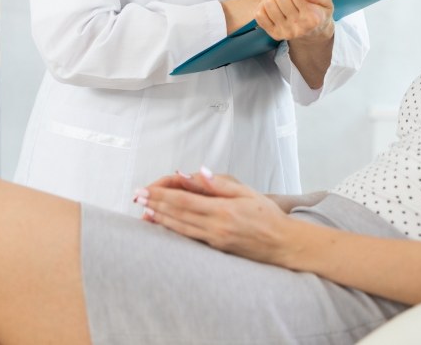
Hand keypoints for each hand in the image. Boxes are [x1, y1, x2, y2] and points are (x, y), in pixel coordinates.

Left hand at [136, 169, 295, 265]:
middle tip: (137, 197)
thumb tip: (197, 172)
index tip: (146, 190)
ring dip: (160, 218)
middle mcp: (216, 226)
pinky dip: (173, 230)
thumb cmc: (268, 216)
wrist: (283, 244)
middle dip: (155, 205)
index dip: (162, 195)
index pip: (185, 201)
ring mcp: (214, 240)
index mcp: (223, 210)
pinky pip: (189, 237)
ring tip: (144, 210)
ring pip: (180, 228)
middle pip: (178, 214)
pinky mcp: (216, 248)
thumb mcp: (248, 193)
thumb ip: (220, 184)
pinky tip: (163, 225)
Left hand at [256, 0, 334, 42]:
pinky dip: (264, 8)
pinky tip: (274, 9)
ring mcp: (285, 32)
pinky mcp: (274, 34)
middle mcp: (299, 27)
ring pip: (268, 4)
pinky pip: (259, 15)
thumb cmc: (319, 12)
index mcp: (313, 17)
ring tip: (282, 1)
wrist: (314, 32)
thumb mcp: (326, 1)